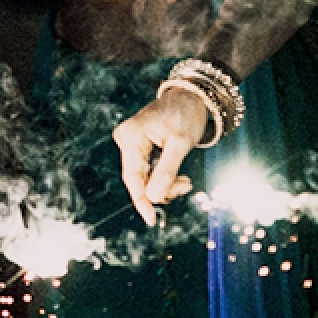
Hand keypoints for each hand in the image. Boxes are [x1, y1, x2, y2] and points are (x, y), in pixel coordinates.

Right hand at [114, 82, 210, 225]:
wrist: (190, 97)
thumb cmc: (185, 115)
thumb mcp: (180, 144)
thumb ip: (167, 171)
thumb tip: (153, 198)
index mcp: (131, 136)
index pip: (132, 177)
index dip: (141, 200)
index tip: (151, 220)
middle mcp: (126, 139)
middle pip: (139, 179)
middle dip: (162, 189)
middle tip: (186, 186)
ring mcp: (132, 143)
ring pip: (145, 178)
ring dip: (165, 185)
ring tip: (186, 181)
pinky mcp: (139, 147)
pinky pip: (149, 171)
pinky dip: (164, 177)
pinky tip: (179, 176)